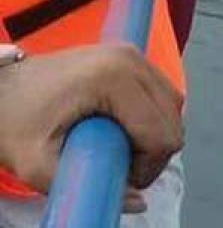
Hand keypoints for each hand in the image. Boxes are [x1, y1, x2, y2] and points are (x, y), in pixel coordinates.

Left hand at [0, 45, 183, 209]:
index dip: (147, 167)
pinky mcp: (131, 56)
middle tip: (120, 167)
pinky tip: (125, 129)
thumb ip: (86, 186)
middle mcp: (131, 59)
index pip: (161, 133)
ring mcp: (133, 54)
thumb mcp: (36, 164)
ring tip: (122, 149)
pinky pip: (162, 92)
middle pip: (173, 119)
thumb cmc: (13, 121)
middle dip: (154, 153)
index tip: (119, 178)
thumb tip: (138, 202)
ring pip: (173, 105)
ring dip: (156, 133)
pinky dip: (153, 116)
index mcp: (113, 79)